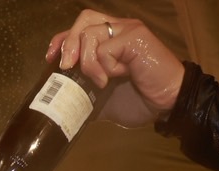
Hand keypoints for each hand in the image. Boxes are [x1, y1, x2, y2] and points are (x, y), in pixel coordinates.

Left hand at [44, 12, 184, 126]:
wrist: (168, 104)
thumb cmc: (141, 100)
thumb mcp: (104, 99)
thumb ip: (86, 92)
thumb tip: (63, 102)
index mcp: (111, 39)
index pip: (80, 27)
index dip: (61, 39)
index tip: (50, 59)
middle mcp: (119, 28)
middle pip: (83, 19)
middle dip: (68, 43)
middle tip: (66, 68)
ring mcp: (128, 30)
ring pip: (90, 34)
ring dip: (88, 62)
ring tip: (100, 81)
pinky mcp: (135, 37)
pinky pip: (105, 48)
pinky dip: (105, 66)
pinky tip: (118, 76)